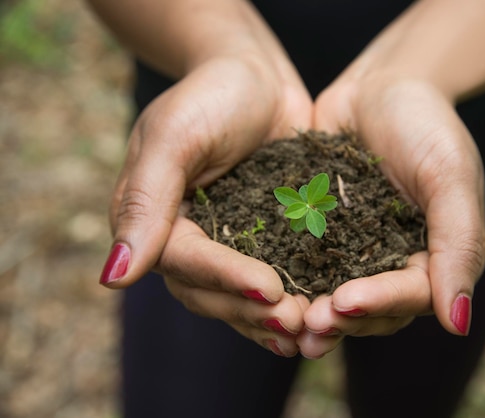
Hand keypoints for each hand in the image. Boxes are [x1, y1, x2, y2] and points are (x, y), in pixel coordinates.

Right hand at [99, 56, 312, 356]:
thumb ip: (146, 202)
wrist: (254, 76)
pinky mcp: (267, 239)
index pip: (187, 263)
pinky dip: (297, 298)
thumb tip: (112, 279)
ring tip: (313, 333)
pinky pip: (278, 277)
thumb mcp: (175, 136)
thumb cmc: (210, 94)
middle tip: (298, 323)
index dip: (226, 279)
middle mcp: (190, 241)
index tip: (267, 290)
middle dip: (253, 310)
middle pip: (213, 293)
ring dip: (274, 319)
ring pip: (243, 297)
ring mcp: (230, 243)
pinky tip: (324, 316)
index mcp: (154, 223)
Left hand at [298, 75, 484, 358]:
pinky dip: (286, 278)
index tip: (345, 303)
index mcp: (431, 258)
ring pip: (332, 296)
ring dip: (309, 311)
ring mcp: (352, 251)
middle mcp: (391, 263)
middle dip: (339, 320)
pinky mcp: (318, 234)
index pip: (409, 296)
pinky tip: (259, 286)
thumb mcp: (450, 176)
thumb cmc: (426, 123)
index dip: (379, 304)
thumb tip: (459, 324)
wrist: (382, 85)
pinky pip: (302, 263)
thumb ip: (459, 244)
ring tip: (281, 319)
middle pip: (369, 310)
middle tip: (307, 326)